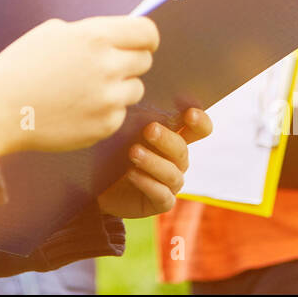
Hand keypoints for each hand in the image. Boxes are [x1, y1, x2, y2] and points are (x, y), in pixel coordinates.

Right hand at [0, 16, 157, 156]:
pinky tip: (77, 108)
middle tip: (106, 68)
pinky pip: (119, 113)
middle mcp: (107, 66)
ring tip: (86, 90)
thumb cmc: (21, 66)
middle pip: (144, 60)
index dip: (146, 37)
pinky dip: (105, 111)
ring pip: (135, 89)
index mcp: (95, 37)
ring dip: (118, 88)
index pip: (146, 32)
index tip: (142, 43)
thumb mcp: (53, 32)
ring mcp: (108, 99)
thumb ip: (91, 32)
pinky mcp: (104, 125)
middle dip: (129, 62)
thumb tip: (118, 37)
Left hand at [97, 109, 212, 217]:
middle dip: (167, 139)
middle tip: (150, 129)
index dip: (200, 122)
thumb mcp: (123, 132)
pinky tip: (132, 174)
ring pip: (172, 173)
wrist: (97, 185)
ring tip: (133, 153)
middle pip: (182, 150)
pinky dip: (148, 184)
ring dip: (154, 162)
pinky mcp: (159, 202)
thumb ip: (135, 119)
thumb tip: (134, 94)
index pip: (199, 130)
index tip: (190, 113)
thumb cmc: (113, 151)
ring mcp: (170, 183)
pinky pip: (161, 195)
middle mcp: (176, 161)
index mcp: (174, 139)